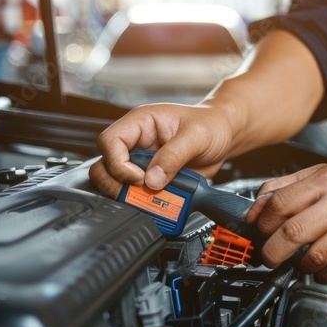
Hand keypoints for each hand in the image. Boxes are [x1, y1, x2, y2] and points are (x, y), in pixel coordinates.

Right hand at [90, 103, 235, 197]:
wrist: (223, 135)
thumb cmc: (209, 125)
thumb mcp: (196, 136)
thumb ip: (174, 156)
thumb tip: (153, 180)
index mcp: (140, 123)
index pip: (109, 142)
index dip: (118, 164)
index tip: (140, 177)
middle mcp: (135, 143)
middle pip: (103, 166)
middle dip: (117, 184)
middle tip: (141, 192)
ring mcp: (140, 162)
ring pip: (114, 183)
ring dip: (129, 196)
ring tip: (152, 199)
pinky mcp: (149, 179)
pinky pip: (135, 194)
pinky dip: (144, 203)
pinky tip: (160, 202)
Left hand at [247, 157, 326, 282]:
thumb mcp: (322, 174)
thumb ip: (285, 188)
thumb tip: (254, 210)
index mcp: (325, 181)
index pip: (279, 205)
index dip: (262, 225)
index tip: (260, 235)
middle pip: (292, 235)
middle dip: (272, 253)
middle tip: (271, 258)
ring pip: (314, 259)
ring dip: (301, 266)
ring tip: (303, 261)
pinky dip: (325, 274)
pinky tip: (326, 267)